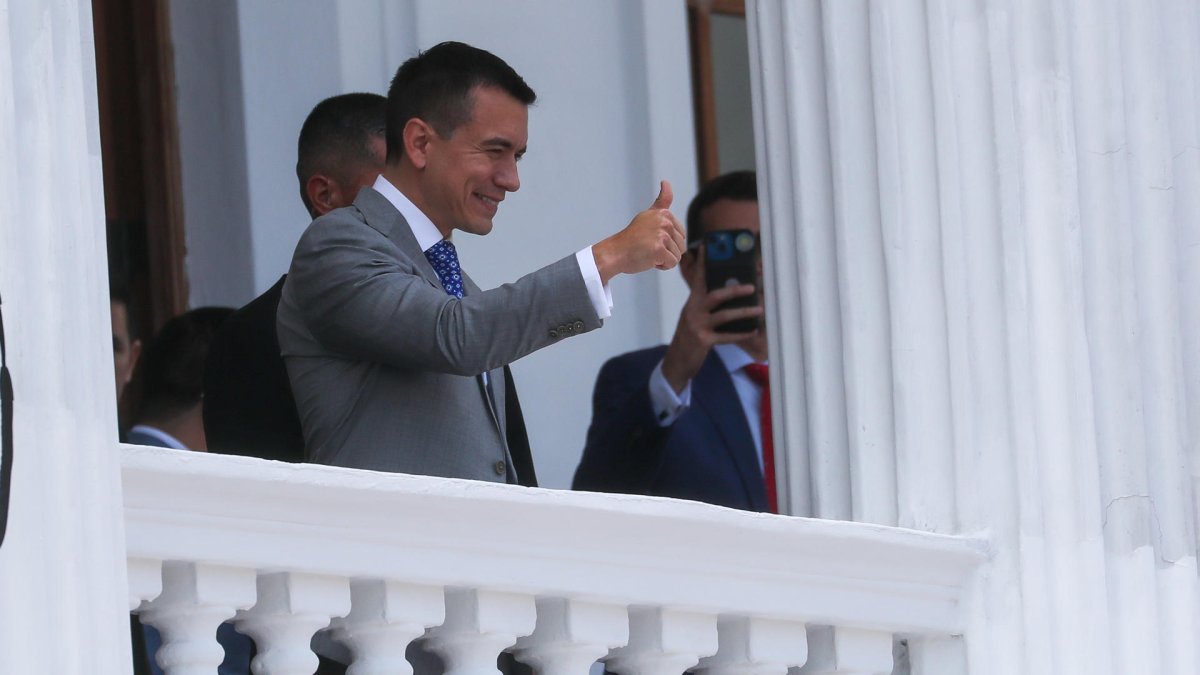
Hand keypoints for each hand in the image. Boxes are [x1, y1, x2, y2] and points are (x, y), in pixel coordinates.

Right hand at [593, 180, 686, 283]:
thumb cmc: (631, 238)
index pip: (681, 234)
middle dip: (667, 251)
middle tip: (649, 247)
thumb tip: (666, 181)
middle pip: (682, 245)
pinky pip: (672, 263)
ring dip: (664, 259)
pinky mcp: (659, 249)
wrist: (614, 253)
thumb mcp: (648, 215)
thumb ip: (662, 201)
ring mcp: (662, 235)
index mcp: (664, 213)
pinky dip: (662, 266)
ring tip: (648, 252)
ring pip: (678, 256)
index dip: (668, 241)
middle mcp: (664, 221)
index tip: (650, 238)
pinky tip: (649, 259)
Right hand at [660, 257, 762, 393]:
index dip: (703, 263)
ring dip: (743, 312)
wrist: (677, 361)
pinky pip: (726, 336)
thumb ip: (705, 306)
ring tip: (759, 309)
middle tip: (752, 286)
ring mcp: (697, 326)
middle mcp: (692, 311)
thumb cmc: (689, 337)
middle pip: (715, 295)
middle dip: (734, 290)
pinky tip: (752, 330)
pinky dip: (741, 333)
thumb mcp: (693, 318)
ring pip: (723, 316)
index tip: (708, 246)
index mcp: (691, 303)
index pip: (698, 279)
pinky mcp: (703, 341)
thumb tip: (728, 294)